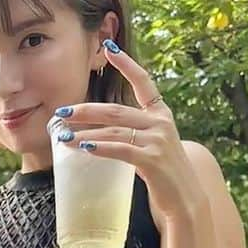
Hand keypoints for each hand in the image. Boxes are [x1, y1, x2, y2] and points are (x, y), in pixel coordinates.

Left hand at [53, 40, 204, 220]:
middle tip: (61, 112)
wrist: (186, 200)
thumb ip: (132, 135)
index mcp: (161, 114)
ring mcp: (158, 140)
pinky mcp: (152, 160)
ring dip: (84, 133)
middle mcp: (160, 123)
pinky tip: (83, 148)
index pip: (143, 82)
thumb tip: (96, 134)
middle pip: (116, 109)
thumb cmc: (163, 175)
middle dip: (85, 110)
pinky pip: (120, 150)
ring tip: (62, 136)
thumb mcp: (151, 146)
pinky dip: (100, 148)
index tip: (109, 47)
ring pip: (114, 130)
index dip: (126, 64)